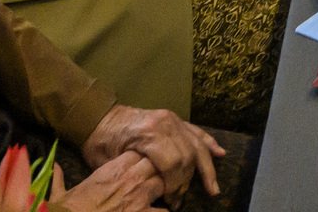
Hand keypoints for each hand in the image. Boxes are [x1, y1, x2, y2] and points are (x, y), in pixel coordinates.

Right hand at [57, 152, 166, 211]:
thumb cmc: (68, 211)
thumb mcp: (60, 194)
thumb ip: (59, 178)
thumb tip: (53, 166)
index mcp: (112, 171)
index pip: (139, 153)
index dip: (142, 158)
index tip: (140, 165)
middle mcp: (130, 180)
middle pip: (156, 165)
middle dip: (157, 172)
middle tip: (152, 181)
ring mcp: (140, 199)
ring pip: (164, 185)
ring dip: (163, 191)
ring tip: (159, 198)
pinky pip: (165, 210)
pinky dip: (164, 211)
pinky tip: (158, 211)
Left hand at [84, 105, 224, 201]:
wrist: (97, 115)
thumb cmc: (100, 142)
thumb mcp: (111, 162)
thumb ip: (136, 173)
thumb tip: (155, 192)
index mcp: (149, 133)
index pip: (174, 163)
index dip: (175, 185)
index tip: (171, 202)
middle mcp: (165, 123)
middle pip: (188, 156)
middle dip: (187, 181)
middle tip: (180, 200)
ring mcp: (171, 119)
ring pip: (196, 145)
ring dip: (206, 168)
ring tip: (213, 188)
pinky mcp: (173, 119)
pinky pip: (195, 131)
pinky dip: (208, 143)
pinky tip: (219, 154)